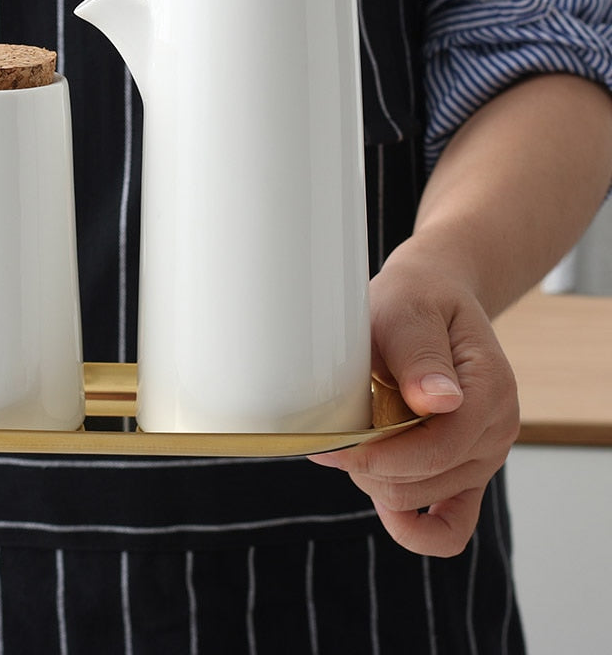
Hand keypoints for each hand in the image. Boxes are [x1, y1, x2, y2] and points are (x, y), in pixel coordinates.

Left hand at [309, 249, 519, 557]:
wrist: (431, 297)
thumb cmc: (415, 301)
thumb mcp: (408, 310)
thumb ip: (420, 354)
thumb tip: (439, 401)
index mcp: (490, 392)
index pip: (437, 450)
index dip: (377, 455)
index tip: (328, 444)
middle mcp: (495, 432)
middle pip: (421, 483)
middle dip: (367, 464)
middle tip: (330, 429)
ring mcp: (482, 457)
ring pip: (419, 501)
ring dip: (376, 478)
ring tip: (355, 432)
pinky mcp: (463, 471)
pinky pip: (449, 527)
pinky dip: (412, 526)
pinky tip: (378, 496)